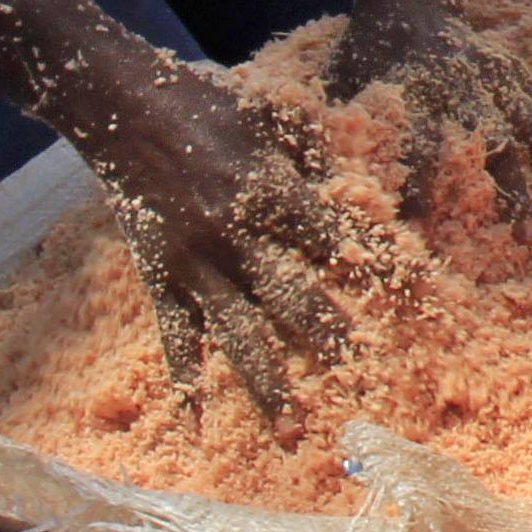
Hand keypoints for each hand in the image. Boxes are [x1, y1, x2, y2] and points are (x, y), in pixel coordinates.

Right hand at [82, 59, 387, 428]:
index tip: (412, 298)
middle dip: (329, 341)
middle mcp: (234, 237)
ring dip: (268, 384)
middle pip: (292, 300)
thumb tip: (350, 186)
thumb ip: (311, 155)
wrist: (119, 105)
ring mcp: (193, 265)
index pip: (335, 240)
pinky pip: (175, 338)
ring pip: (239, 334)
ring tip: (293, 429)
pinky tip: (196, 423)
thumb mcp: (271, 114)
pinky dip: (185, 382)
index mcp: (270, 191)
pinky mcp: (158, 278)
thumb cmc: (203, 102)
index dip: (374, 266)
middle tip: (363, 378)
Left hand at [331, 3, 531, 228]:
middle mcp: (466, 93)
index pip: (419, 148)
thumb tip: (318, 183)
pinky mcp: (518, 77)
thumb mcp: (340, 89)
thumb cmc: (367, 55)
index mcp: (418, 96)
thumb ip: (338, 131)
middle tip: (522, 238)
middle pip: (495, 144)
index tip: (421, 229)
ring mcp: (500, 84)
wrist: (408, 0)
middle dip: (512, 192)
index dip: (419, 187)